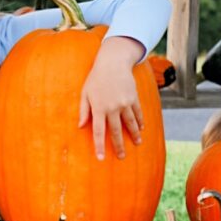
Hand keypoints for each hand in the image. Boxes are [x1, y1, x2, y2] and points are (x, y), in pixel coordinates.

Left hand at [78, 37, 145, 159]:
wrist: (113, 63)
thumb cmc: (95, 78)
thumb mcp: (85, 93)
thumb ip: (83, 110)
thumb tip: (80, 126)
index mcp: (98, 108)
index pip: (98, 131)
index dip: (99, 145)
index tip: (101, 158)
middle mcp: (112, 108)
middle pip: (116, 131)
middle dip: (118, 146)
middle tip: (122, 157)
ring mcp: (125, 103)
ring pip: (130, 124)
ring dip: (133, 136)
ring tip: (136, 144)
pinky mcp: (134, 98)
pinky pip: (138, 113)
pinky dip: (140, 122)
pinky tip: (141, 129)